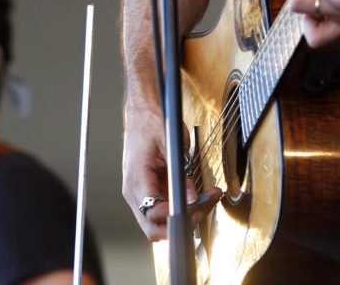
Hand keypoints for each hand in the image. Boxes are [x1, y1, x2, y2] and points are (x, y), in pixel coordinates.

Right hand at [121, 103, 221, 240]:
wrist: (141, 111)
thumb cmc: (153, 122)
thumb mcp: (172, 144)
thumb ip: (182, 174)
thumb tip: (192, 199)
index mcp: (137, 177)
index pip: (151, 212)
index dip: (174, 215)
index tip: (193, 207)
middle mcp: (133, 190)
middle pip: (153, 227)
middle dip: (181, 224)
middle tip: (203, 208)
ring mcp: (138, 193)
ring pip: (157, 222)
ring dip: (181, 217)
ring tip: (205, 200)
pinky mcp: (146, 191)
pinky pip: (161, 209)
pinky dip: (177, 208)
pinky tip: (194, 196)